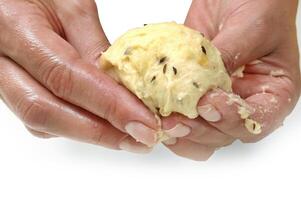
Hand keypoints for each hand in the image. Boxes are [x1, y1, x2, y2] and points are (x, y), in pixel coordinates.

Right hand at [0, 0, 162, 152]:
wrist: (10, 0)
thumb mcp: (71, 6)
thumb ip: (94, 47)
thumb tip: (123, 89)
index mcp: (13, 28)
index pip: (66, 77)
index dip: (109, 105)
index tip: (145, 121)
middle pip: (46, 111)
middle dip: (101, 131)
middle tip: (142, 138)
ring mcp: (2, 80)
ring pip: (42, 121)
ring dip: (92, 134)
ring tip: (130, 137)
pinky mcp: (13, 91)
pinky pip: (43, 118)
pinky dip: (77, 127)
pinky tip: (105, 127)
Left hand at [162, 0, 300, 160]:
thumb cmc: (261, 6)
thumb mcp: (253, 28)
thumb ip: (231, 56)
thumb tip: (205, 84)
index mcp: (272, 93)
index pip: (256, 122)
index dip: (232, 120)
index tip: (210, 102)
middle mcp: (244, 102)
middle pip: (224, 134)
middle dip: (199, 130)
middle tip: (177, 121)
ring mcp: (217, 100)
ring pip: (201, 132)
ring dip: (182, 132)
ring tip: (165, 122)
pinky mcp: (193, 92)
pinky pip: (181, 113)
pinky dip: (167, 116)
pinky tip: (155, 111)